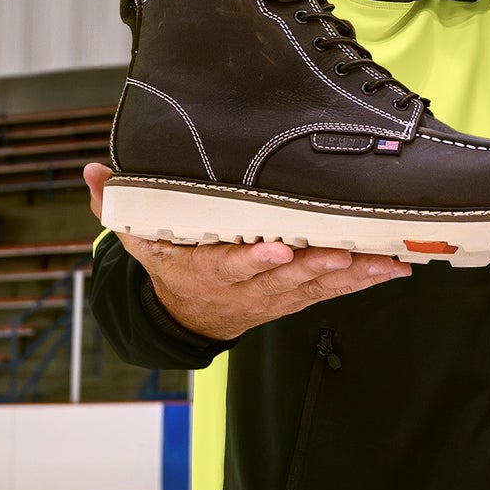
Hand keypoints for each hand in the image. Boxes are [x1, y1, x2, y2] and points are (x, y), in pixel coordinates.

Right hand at [82, 162, 408, 340]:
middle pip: (286, 277)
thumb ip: (117, 205)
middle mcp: (249, 285)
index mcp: (210, 268)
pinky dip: (364, 280)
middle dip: (316, 266)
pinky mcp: (299, 295)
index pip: (234, 264)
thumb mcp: (140, 238)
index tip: (278, 249)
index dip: (256, 260)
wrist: (187, 317)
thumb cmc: (171, 264)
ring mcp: (277, 293)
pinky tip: (395, 268)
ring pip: (318, 284)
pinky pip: (334, 289)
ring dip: (352, 274)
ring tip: (384, 261)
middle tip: (345, 252)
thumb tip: (94, 172)